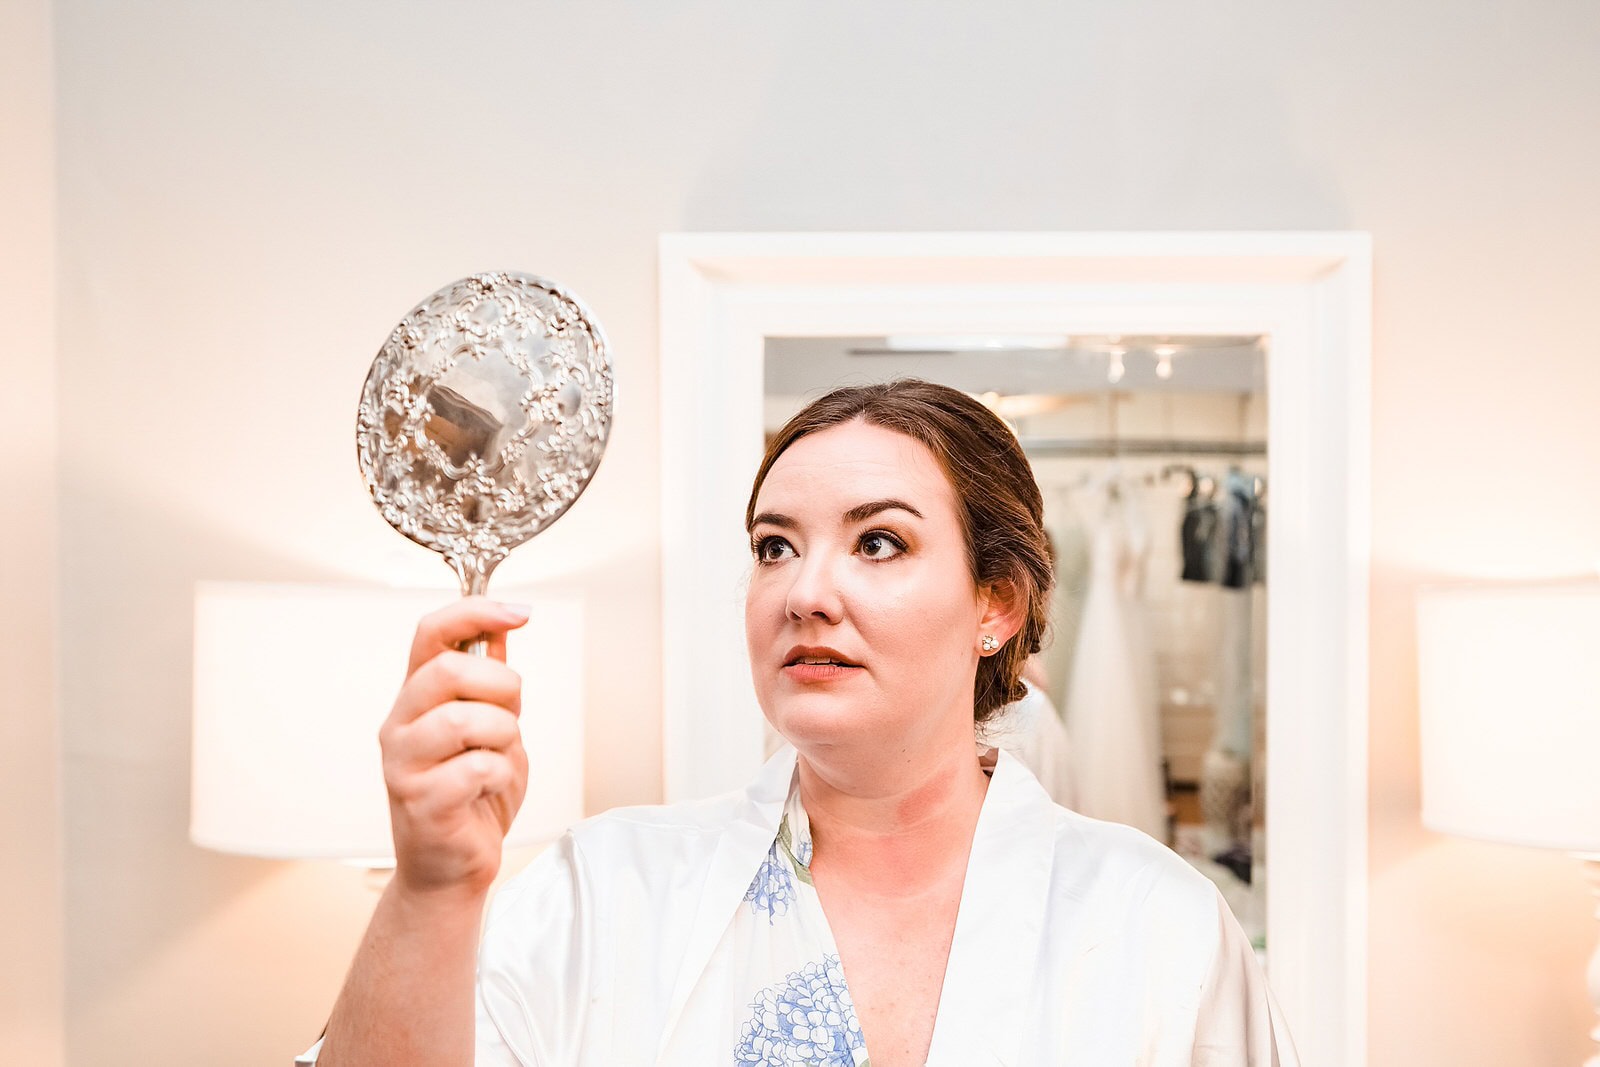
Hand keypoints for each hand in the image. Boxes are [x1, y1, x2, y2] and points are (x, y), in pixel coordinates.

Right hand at [379, 596, 531, 898]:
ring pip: (466, 719)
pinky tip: (489, 790)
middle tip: (512, 712)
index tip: (520, 612)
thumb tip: (501, 625)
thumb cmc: (471, 797)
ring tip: (499, 757)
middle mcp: (400, 725)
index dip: (475, 611)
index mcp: (415, 699)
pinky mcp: (420, 801)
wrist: (453, 868)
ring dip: (504, 734)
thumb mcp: (490, 728)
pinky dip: (501, 774)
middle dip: (502, 685)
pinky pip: (478, 767)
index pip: (431, 632)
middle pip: (449, 670)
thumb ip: (489, 681)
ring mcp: (404, 764)